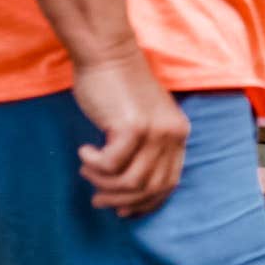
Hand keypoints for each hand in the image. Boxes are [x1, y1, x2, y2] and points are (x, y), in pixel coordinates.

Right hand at [70, 47, 189, 217]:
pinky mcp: (132, 127)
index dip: (145, 203)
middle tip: (98, 197)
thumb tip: (128, 192)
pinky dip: (94, 165)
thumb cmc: (118, 87)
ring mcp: (155, 130)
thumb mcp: (142, 120)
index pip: (169, 184)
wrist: (107, 53)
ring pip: (130, 183)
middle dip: (121, 200)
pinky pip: (110, 166)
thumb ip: (144, 150)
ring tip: (87, 170)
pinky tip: (85, 152)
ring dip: (103, 183)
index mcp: (179, 133)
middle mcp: (173, 133)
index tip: (123, 210)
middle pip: (150, 189)